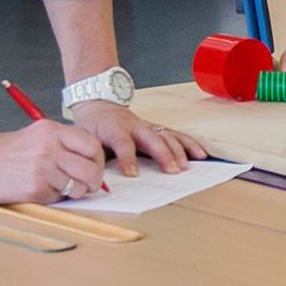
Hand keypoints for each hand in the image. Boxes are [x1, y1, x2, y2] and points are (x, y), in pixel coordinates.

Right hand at [0, 120, 108, 203]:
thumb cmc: (6, 152)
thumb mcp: (37, 135)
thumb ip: (63, 144)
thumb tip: (92, 161)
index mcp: (52, 131)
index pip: (92, 145)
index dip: (98, 159)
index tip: (94, 166)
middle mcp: (50, 148)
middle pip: (91, 169)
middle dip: (93, 181)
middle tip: (87, 184)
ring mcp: (43, 169)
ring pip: (78, 187)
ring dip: (73, 192)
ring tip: (58, 186)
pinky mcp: (35, 189)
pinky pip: (58, 198)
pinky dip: (53, 197)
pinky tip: (39, 188)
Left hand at [68, 98, 197, 178]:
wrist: (98, 104)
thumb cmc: (92, 126)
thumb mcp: (85, 140)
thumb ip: (93, 159)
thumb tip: (97, 181)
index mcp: (112, 128)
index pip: (122, 142)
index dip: (127, 158)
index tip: (133, 174)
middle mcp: (133, 126)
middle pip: (152, 138)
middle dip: (163, 154)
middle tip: (172, 171)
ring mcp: (147, 126)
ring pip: (166, 135)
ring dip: (179, 151)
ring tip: (186, 167)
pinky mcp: (157, 128)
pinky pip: (176, 135)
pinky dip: (189, 144)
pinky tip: (200, 154)